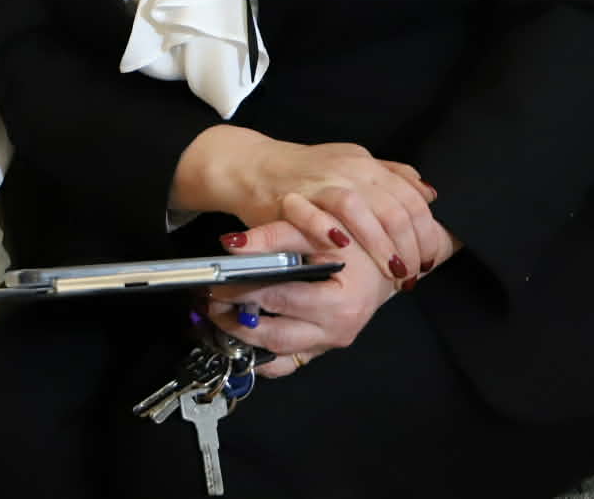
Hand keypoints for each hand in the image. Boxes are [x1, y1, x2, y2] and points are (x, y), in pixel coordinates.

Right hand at [175, 126, 439, 285]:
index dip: (427, 231)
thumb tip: (428, 193)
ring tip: (391, 273)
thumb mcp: (351, 165)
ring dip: (380, 246)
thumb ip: (389, 176)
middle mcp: (347, 169)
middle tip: (412, 274)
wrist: (249, 165)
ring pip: (359, 210)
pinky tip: (344, 251)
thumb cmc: (303, 173)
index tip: (430, 258)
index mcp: (365, 163)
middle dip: (410, 247)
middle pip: (393, 207)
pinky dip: (329, 232)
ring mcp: (318, 182)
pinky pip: (313, 214)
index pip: (411, 197)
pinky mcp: (289, 197)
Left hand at [205, 195, 458, 377]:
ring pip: (277, 354)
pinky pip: (286, 364)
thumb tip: (232, 245)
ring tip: (214, 317)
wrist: (385, 263)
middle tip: (207, 303)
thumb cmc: (353, 243)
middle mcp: (336, 331)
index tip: (214, 283)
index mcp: (340, 302)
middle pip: (274, 334)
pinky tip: (235, 338)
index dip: (243, 291)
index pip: (280, 299)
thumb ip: (274, 234)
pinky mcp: (320, 349)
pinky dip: (259, 356)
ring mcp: (328, 345)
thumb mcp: (316, 230)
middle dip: (235, 320)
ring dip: (241, 339)